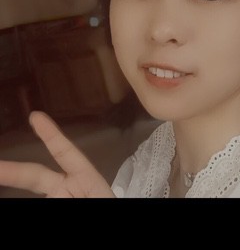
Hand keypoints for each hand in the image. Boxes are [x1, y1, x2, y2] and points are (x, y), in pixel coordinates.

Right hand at [0, 111, 114, 197]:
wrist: (118, 235)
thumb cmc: (102, 202)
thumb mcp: (96, 197)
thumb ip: (77, 187)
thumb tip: (53, 190)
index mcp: (84, 179)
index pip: (66, 153)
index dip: (51, 135)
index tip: (36, 116)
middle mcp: (66, 188)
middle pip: (35, 176)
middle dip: (11, 170)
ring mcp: (57, 199)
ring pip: (31, 195)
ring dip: (14, 189)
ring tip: (5, 174)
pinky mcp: (49, 205)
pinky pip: (33, 205)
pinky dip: (19, 198)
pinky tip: (10, 194)